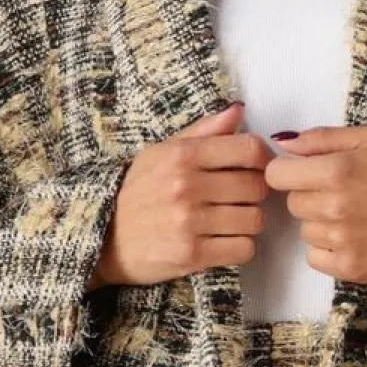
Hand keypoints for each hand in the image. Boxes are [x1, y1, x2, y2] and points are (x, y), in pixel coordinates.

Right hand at [86, 100, 270, 288]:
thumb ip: (202, 132)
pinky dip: (240, 247)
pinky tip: (223, 242)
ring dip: (247, 223)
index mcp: (181, 155)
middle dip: (254, 194)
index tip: (257, 169)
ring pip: (254, 219)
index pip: (249, 150)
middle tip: (238, 199)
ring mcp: (189, 222)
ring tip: (228, 222)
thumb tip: (238, 111)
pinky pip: (244, 249)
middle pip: (256, 186)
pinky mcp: (192, 254)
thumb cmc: (137, 194)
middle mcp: (186, 186)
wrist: (104, 240)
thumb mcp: (160, 154)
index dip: (263, 160)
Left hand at [263, 124, 366, 282]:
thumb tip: (284, 143)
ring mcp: (341, 240)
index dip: (289, 172)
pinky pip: (315, 257)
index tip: (305, 174)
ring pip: (305, 230)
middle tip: (344, 194)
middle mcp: (333, 207)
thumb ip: (323, 139)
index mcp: (335, 170)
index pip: (276, 175)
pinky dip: (329, 249)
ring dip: (322, 223)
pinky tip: (355, 238)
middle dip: (311, 196)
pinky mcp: (349, 268)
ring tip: (355, 216)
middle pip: (292, 203)